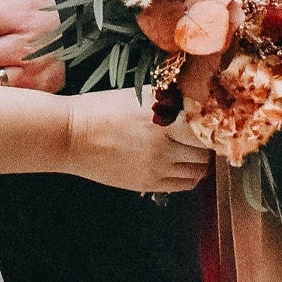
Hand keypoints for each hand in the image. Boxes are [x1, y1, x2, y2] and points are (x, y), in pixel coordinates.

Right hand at [64, 89, 210, 195]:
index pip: (206, 129)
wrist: (70, 135)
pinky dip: (188, 176)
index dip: (211, 126)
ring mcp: (156, 168)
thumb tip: (196, 102)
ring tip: (188, 150)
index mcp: (163, 120)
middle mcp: (164, 146)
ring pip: (198, 172)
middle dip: (205, 144)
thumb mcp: (139, 96)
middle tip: (198, 135)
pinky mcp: (147, 183)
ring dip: (198, 161)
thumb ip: (169, 101)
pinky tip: (179, 164)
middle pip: (205, 152)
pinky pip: (183, 185)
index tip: (210, 121)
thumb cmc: (100, 109)